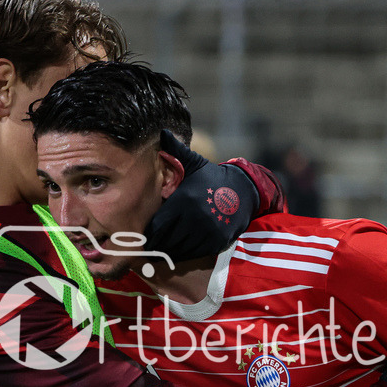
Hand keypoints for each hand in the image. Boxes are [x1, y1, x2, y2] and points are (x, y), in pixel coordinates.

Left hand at [143, 130, 259, 262]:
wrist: (243, 192)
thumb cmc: (211, 178)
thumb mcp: (195, 163)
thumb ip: (176, 151)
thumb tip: (162, 132)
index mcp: (185, 200)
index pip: (158, 225)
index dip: (149, 232)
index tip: (143, 235)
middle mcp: (196, 218)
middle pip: (166, 239)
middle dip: (156, 244)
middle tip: (148, 246)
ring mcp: (207, 232)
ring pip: (179, 249)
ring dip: (168, 251)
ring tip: (160, 250)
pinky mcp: (216, 242)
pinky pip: (193, 253)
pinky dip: (183, 254)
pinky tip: (176, 251)